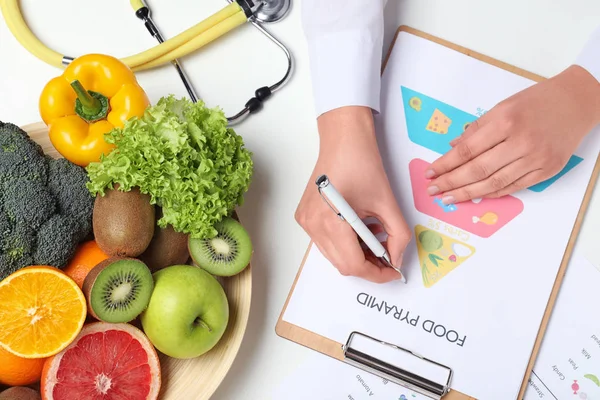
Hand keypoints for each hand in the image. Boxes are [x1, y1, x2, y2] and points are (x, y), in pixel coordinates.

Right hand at [295, 106, 410, 282]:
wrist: (343, 140)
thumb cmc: (362, 163)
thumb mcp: (387, 202)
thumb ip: (398, 235)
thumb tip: (397, 259)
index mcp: (330, 222)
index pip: (353, 265)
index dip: (376, 274)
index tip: (393, 272)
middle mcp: (312, 225)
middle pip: (342, 264)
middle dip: (368, 266)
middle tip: (389, 258)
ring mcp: (306, 222)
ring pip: (334, 255)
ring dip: (357, 255)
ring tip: (376, 239)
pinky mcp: (305, 217)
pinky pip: (326, 242)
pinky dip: (345, 243)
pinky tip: (360, 230)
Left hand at [425, 65, 599, 203]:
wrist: (576, 102)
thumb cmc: (536, 102)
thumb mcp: (503, 106)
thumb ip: (477, 129)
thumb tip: (452, 148)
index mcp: (506, 121)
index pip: (468, 150)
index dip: (446, 164)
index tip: (430, 172)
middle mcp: (521, 142)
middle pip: (478, 170)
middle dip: (452, 182)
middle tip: (434, 190)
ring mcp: (536, 159)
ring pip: (494, 183)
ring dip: (468, 193)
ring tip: (450, 198)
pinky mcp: (547, 170)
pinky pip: (514, 187)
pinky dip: (492, 193)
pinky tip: (476, 195)